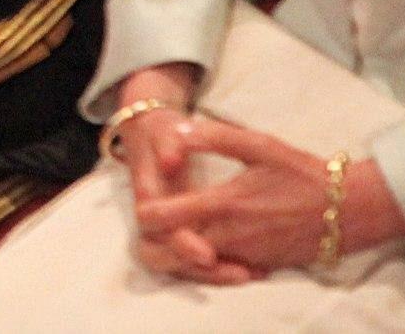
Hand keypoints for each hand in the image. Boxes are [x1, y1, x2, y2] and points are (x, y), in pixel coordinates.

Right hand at [100, 66, 235, 282]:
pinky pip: (200, 263)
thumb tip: (171, 162)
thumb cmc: (161, 133)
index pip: (160, 229)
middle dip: (203, 271)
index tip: (207, 254)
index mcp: (150, 193)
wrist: (149, 135)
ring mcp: (168, 227)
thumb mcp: (165, 129)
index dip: (182, 245)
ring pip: (185, 267)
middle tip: (240, 273)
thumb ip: (170, 143)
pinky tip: (255, 268)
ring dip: (215, 274)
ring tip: (252, 273)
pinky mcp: (185, 232)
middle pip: (170, 258)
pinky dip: (223, 267)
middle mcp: (155, 217)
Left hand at [135, 120, 377, 280]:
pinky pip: (225, 270)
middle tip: (158, 223)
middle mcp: (233, 237)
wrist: (351, 210)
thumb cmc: (303, 173)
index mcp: (225, 204)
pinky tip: (211, 242)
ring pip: (199, 267)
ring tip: (182, 229)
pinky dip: (210, 262)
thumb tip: (178, 130)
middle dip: (159, 242)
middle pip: (175, 253)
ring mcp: (248, 256)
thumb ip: (215, 136)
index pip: (167, 219)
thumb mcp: (260, 144)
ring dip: (183, 253)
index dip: (148, 215)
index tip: (144, 205)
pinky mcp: (262, 267)